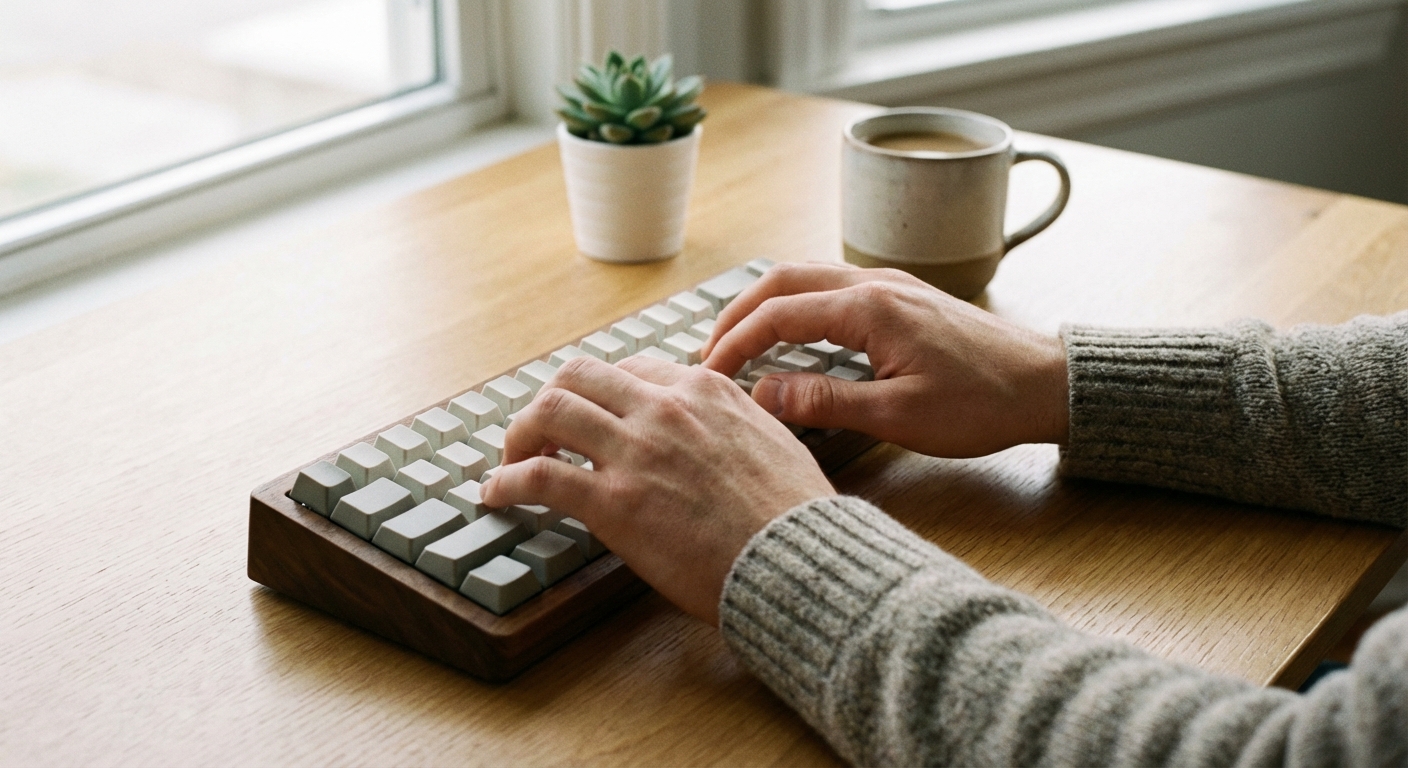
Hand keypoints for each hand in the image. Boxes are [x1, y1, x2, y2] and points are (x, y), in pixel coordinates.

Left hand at [480, 355, 833, 625]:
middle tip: (540, 435)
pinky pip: (539, 477)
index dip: (600, 394)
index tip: (590, 419)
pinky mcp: (615, 501)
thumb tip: (724, 430)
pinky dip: (505, 482)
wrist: (800, 559)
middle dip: (550, 403)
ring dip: (519, 435)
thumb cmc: (796, 515)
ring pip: (549, 411)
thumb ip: (736, 422)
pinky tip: (495, 496)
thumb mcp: (773, 440)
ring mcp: (636, 451)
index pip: (630, 369)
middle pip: (578, 377)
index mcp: (704, 389)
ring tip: (512, 461)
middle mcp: (665, 407)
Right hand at [704, 262, 1068, 457]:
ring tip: (740, 343)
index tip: (709, 375)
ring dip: (766, 305)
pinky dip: (797, 304)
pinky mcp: (902, 295)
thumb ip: (826, 402)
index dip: (734, 344)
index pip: (777, 314)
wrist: (1047, 384)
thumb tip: (762, 395)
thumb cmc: (983, 403)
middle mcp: (875, 282)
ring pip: (806, 277)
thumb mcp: (900, 416)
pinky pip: (831, 285)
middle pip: (783, 280)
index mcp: (869, 308)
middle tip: (709, 354)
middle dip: (737, 314)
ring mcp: (890, 284)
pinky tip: (792, 336)